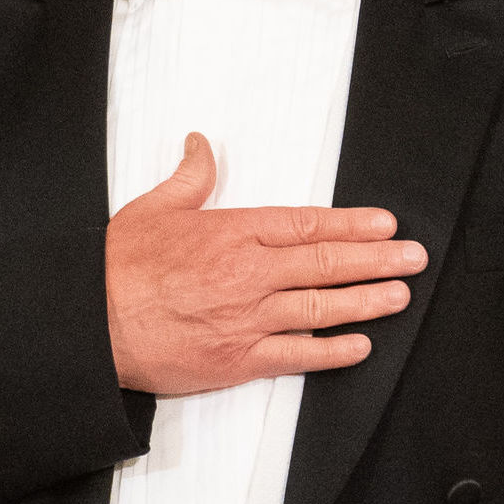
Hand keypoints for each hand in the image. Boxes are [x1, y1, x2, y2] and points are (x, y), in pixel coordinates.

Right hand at [105, 133, 427, 395]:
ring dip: (368, 301)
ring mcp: (248, 318)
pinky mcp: (239, 359)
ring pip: (322, 307)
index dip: (352, 225)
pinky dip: (333, 351)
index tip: (385, 224)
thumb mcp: (153, 208)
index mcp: (232, 232)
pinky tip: (361, 345)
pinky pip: (298, 355)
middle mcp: (249, 273)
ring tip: (401, 295)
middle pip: (327, 264)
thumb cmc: (117, 268)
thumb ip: (190, 178)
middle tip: (414, 257)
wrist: (89, 323)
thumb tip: (202, 144)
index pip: (307, 225)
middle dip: (378, 259)